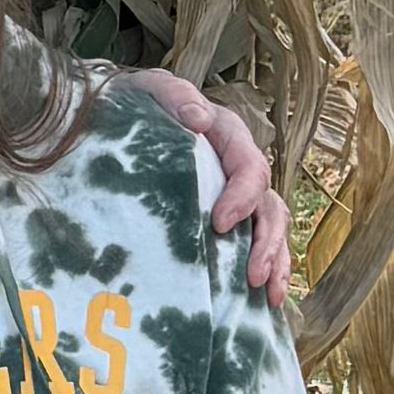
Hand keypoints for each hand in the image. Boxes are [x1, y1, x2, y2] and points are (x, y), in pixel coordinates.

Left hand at [130, 68, 287, 299]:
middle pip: (270, 206)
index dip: (243, 197)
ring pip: (270, 229)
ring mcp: (234, 195)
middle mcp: (238, 167)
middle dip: (267, 243)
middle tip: (253, 276)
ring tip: (268, 295)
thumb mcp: (151, 90)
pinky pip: (254, 245)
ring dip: (275, 262)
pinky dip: (265, 270)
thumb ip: (175, 95)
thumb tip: (199, 118)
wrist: (118, 117)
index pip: (250, 168)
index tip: (220, 223)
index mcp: (228, 136)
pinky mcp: (224, 219)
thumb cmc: (136, 103)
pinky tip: (263, 302)